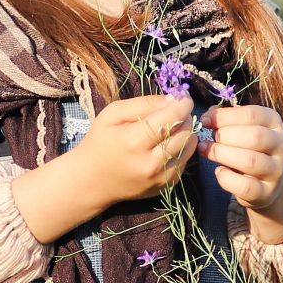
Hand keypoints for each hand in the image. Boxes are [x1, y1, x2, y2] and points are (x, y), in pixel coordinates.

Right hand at [12, 93, 195, 242]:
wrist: (92, 181)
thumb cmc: (100, 142)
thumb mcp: (113, 113)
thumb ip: (144, 103)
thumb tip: (174, 99)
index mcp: (134, 141)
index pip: (172, 117)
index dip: (182, 103)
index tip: (181, 97)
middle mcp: (151, 163)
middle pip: (186, 131)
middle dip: (184, 116)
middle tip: (172, 112)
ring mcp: (161, 178)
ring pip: (190, 146)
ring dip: (185, 132)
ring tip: (168, 128)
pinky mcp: (167, 185)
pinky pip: (186, 159)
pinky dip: (180, 148)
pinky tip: (164, 146)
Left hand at [198, 105, 282, 242]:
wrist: (268, 182)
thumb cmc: (250, 148)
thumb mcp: (243, 129)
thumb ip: (227, 119)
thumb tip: (208, 115)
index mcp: (274, 123)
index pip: (252, 115)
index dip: (225, 116)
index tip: (205, 121)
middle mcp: (280, 145)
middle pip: (254, 136)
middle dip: (225, 136)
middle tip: (209, 139)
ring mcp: (276, 171)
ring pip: (250, 160)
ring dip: (222, 154)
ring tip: (205, 150)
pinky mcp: (266, 193)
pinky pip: (244, 186)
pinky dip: (226, 178)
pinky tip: (219, 171)